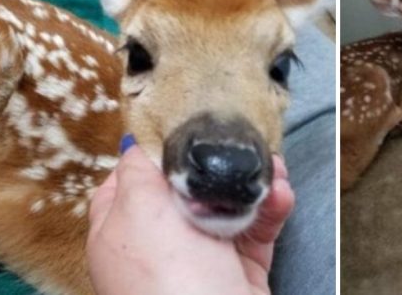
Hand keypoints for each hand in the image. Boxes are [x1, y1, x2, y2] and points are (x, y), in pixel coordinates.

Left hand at [87, 146, 294, 294]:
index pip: (131, 178)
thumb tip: (140, 142)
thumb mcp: (137, 208)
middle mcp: (159, 241)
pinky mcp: (240, 267)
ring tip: (274, 166)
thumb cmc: (166, 276)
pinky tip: (280, 193)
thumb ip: (138, 168)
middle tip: (241, 141)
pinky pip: (258, 227)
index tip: (184, 126)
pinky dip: (271, 208)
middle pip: (188, 186)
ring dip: (253, 181)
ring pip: (229, 203)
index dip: (156, 150)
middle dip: (217, 162)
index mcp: (122, 227)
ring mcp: (201, 255)